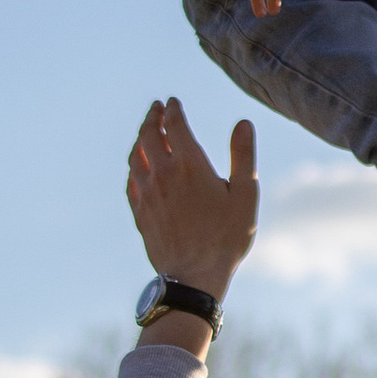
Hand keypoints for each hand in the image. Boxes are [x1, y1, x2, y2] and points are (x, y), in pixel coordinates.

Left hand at [127, 99, 258, 304]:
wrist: (194, 276)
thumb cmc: (226, 237)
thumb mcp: (245, 194)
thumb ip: (242, 156)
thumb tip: (243, 123)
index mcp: (189, 164)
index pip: (174, 124)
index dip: (173, 109)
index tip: (173, 102)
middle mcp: (162, 173)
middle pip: (148, 135)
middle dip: (152, 117)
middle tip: (156, 108)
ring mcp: (146, 193)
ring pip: (135, 156)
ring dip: (139, 138)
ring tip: (146, 132)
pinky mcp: (139, 212)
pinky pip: (131, 180)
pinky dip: (134, 165)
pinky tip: (138, 167)